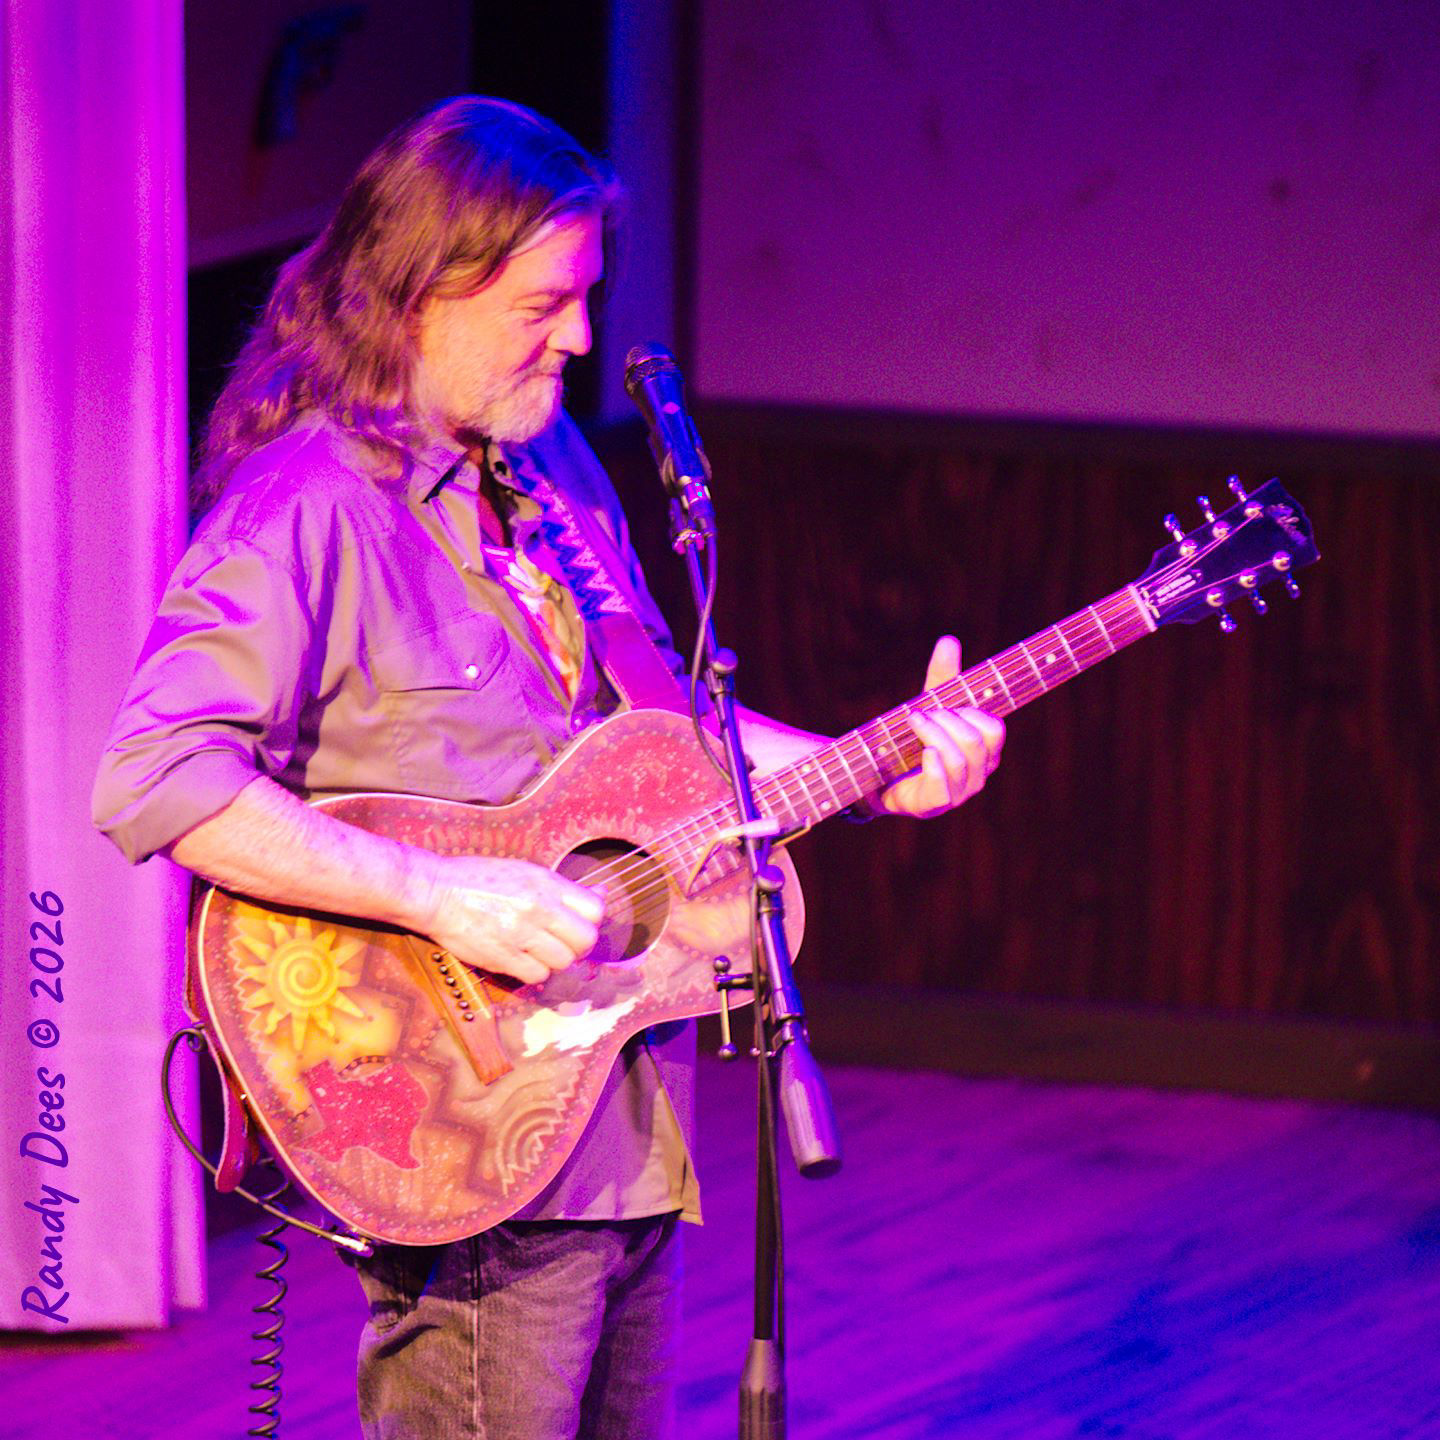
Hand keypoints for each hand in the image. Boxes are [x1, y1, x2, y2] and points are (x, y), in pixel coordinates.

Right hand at [407, 854, 602, 985]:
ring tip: (538, 949)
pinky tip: (522, 958)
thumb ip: (560, 888)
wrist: (436, 893)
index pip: (595, 910)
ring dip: (555, 959)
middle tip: (564, 941)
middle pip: (585, 940)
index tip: (580, 921)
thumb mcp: (524, 871)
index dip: (591, 919)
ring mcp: (521, 934)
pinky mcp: (503, 957)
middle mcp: (538, 908)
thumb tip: (599, 895)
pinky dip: (534, 971)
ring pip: (563, 962)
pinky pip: (537, 975)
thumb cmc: (478, 879)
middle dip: (578, 944)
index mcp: (545, 883)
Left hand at [878, 635, 1004, 818]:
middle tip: (919, 713)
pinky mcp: (933, 806)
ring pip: (959, 760)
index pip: (994, 728)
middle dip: (946, 720)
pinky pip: (942, 787)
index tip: (943, 704)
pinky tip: (922, 751)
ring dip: (933, 735)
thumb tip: (949, 640)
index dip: (969, 711)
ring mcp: (957, 794)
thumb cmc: (911, 741)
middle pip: (976, 742)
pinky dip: (933, 764)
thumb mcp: (928, 706)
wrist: (877, 778)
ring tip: (913, 722)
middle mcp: (976, 775)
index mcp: (983, 751)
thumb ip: (941, 677)